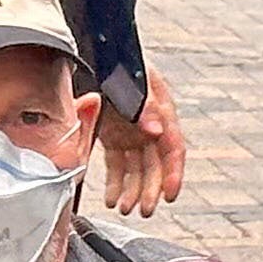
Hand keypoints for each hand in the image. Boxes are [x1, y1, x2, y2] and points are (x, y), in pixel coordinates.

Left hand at [98, 71, 184, 217]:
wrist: (88, 51)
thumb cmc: (111, 62)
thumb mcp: (128, 81)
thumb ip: (142, 105)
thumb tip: (157, 131)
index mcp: (161, 109)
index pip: (174, 147)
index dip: (174, 173)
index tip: (170, 195)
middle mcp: (150, 123)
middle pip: (156, 163)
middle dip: (151, 189)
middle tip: (144, 210)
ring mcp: (132, 131)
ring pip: (137, 168)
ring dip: (133, 190)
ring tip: (125, 209)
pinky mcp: (114, 135)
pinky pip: (118, 164)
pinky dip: (115, 183)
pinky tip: (111, 199)